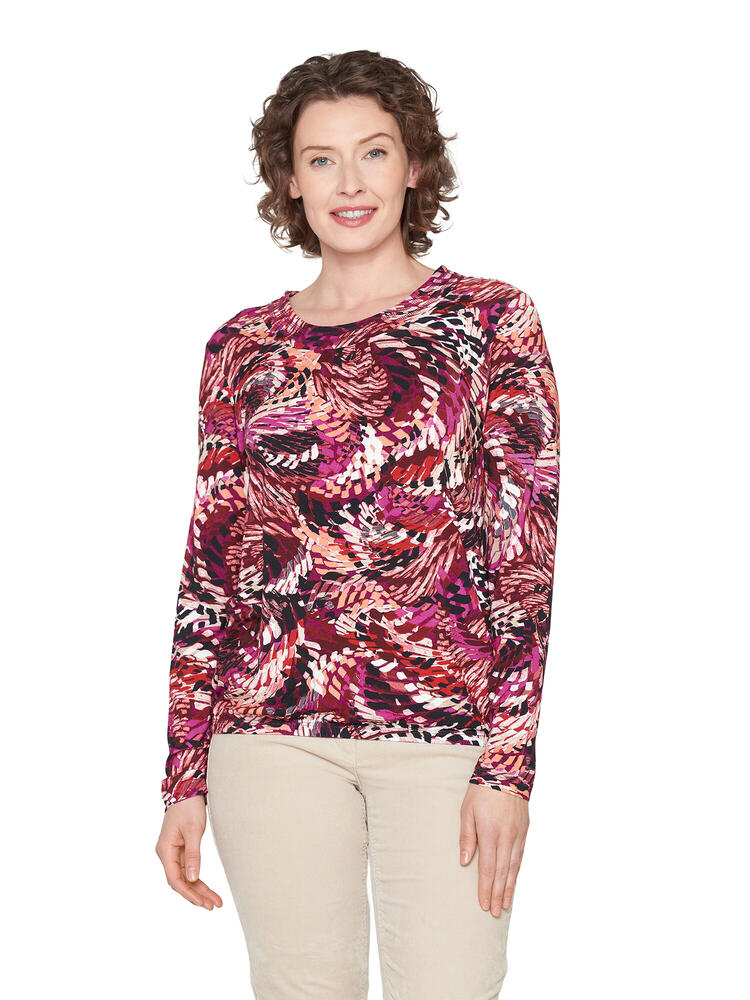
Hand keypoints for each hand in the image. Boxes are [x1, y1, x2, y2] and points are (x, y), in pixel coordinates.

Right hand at [155, 795, 222, 909]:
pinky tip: (206, 888)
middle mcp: (166, 853)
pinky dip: (198, 878)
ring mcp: (173, 852)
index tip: (202, 902)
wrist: (187, 789)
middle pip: (180, 880)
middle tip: (213, 906)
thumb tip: (193, 878)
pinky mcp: (181, 849)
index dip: (188, 892)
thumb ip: (193, 855)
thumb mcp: (194, 830)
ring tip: (215, 901)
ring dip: (199, 889)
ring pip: (185, 876)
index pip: (175, 878)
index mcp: (165, 850)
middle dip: (196, 894)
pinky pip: (188, 868)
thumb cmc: (189, 807)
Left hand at [459, 783, 528, 915]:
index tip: (484, 905)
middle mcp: (506, 837)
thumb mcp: (467, 810)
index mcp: (490, 833)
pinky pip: (521, 856)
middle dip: (498, 894)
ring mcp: (517, 834)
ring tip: (506, 904)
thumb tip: (464, 862)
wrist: (507, 771)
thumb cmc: (482, 790)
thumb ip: (466, 837)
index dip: (486, 889)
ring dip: (509, 887)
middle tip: (495, 913)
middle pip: (502, 873)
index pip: (488, 868)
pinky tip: (514, 880)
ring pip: (514, 867)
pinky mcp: (524, 830)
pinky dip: (517, 871)